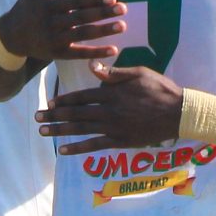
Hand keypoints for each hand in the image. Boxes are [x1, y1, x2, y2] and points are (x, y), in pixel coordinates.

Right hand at [0, 0, 125, 65]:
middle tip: (123, 9)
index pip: (75, 1)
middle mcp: (52, 23)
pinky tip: (113, 49)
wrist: (11, 36)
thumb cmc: (28, 7)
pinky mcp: (58, 54)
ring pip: (83, 35)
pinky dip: (96, 53)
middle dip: (103, 13)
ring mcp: (55, 40)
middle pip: (82, 18)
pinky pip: (79, 54)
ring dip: (103, 31)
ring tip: (122, 26)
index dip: (93, 0)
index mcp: (48, 4)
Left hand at [37, 62, 182, 153]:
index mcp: (111, 93)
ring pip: (80, 130)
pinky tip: (63, 150)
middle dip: (54, 115)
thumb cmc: (160, 89)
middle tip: (37, 117)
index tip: (50, 102)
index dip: (63, 100)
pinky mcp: (120, 141)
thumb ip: (113, 72)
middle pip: (75, 114)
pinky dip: (78, 148)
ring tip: (43, 131)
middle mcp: (108, 111)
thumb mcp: (138, 73)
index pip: (81, 96)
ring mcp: (113, 128)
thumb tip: (92, 65)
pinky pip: (94, 146)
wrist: (178, 113)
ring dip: (59, 131)